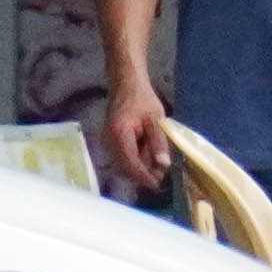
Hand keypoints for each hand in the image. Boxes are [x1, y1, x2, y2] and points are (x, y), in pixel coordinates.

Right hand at [96, 76, 170, 194]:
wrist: (126, 85)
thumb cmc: (142, 99)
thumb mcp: (156, 119)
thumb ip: (158, 142)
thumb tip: (163, 165)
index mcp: (119, 135)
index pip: (130, 164)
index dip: (143, 177)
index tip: (157, 185)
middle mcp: (109, 142)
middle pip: (124, 168)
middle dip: (142, 175)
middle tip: (161, 176)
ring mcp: (107, 143)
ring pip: (123, 166)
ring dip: (139, 169)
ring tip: (157, 166)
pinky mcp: (110, 143)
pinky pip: (122, 159)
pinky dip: (135, 162)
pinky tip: (148, 156)